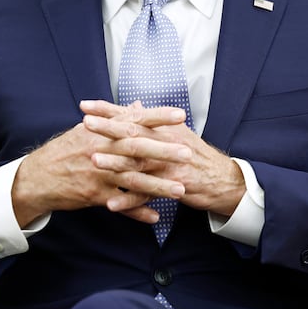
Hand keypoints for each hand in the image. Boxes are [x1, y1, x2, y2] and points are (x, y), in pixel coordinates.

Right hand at [9, 102, 191, 226]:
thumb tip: (137, 106)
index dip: (157, 117)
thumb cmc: (64, 152)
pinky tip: (155, 217)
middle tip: (188, 153)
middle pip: (137, 149)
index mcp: (101, 132)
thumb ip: (114, 119)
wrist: (37, 178)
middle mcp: (100, 151)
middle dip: (164, 151)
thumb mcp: (86, 131)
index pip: (134, 120)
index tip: (180, 114)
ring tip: (181, 189)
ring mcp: (98, 174)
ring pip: (132, 181)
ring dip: (158, 186)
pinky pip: (120, 205)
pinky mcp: (94, 195)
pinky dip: (137, 212)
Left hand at [80, 100, 245, 218]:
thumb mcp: (175, 132)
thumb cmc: (195, 154)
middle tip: (85, 124)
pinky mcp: (173, 186)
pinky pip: (147, 195)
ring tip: (93, 161)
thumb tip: (133, 104)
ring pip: (139, 164)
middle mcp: (166, 142)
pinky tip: (111, 204)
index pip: (132, 115)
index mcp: (163, 128)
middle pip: (133, 134)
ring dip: (115, 163)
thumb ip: (152, 120)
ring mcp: (169, 165)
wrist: (222, 179)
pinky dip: (129, 200)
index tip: (85, 105)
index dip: (108, 109)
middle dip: (108, 129)